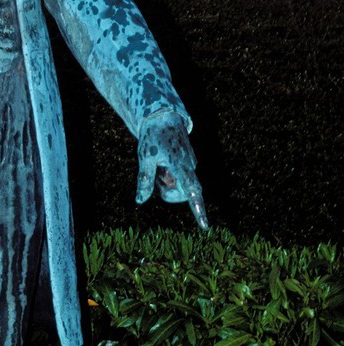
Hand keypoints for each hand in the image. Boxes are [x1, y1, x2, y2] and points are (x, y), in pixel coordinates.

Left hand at [136, 112, 208, 231]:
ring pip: (177, 187)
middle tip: (156, 170)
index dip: (198, 209)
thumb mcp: (144, 156)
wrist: (164, 118)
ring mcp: (192, 166)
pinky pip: (178, 180)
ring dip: (167, 181)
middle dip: (166, 190)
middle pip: (180, 195)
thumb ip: (145, 179)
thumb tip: (140, 200)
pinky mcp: (190, 166)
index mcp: (181, 164)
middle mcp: (190, 167)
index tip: (205, 226)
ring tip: (160, 163)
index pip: (192, 190)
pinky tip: (165, 161)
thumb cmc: (153, 138)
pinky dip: (169, 176)